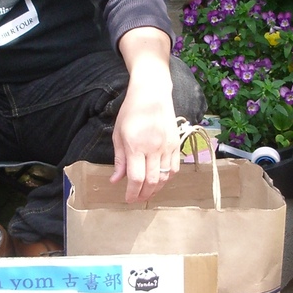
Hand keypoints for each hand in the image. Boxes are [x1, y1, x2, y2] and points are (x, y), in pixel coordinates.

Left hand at [109, 29, 178, 202]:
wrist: (153, 93)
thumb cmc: (131, 112)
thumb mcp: (118, 134)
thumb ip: (119, 159)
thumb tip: (116, 180)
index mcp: (136, 146)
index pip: (136, 178)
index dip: (132, 193)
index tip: (128, 199)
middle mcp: (153, 148)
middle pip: (152, 182)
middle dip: (144, 195)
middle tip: (137, 199)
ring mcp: (167, 147)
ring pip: (165, 178)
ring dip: (156, 189)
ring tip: (148, 193)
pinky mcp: (176, 144)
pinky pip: (174, 168)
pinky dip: (167, 178)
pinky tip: (160, 180)